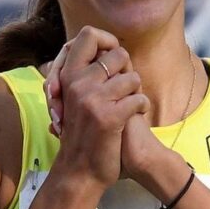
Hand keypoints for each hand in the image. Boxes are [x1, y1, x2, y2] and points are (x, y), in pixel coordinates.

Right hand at [45, 26, 148, 188]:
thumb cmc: (81, 133)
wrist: (79, 172)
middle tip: (125, 88)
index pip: (89, 35)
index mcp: (67, 75)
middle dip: (128, 70)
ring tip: (129, 106)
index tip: (114, 57)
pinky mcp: (109, 117)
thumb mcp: (73, 98)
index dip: (108, 40)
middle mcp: (77, 83)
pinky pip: (139, 99)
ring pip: (132, 77)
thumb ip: (84, 73)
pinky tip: (135, 117)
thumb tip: (106, 44)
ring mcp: (92, 100)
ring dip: (136, 91)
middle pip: (117, 53)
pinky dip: (142, 107)